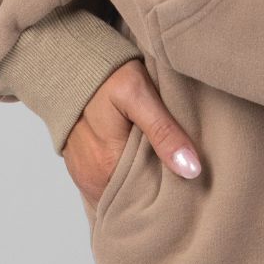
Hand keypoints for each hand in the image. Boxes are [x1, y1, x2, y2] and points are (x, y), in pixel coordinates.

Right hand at [64, 58, 203, 210]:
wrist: (71, 62)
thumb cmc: (106, 75)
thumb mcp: (140, 94)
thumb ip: (164, 131)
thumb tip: (191, 170)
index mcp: (107, 169)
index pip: (146, 201)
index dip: (170, 195)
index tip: (191, 187)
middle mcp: (92, 181)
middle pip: (134, 199)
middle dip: (157, 193)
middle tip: (183, 177)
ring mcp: (85, 177)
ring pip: (122, 193)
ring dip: (141, 185)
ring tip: (164, 169)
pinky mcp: (82, 169)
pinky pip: (109, 185)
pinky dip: (125, 179)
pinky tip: (141, 164)